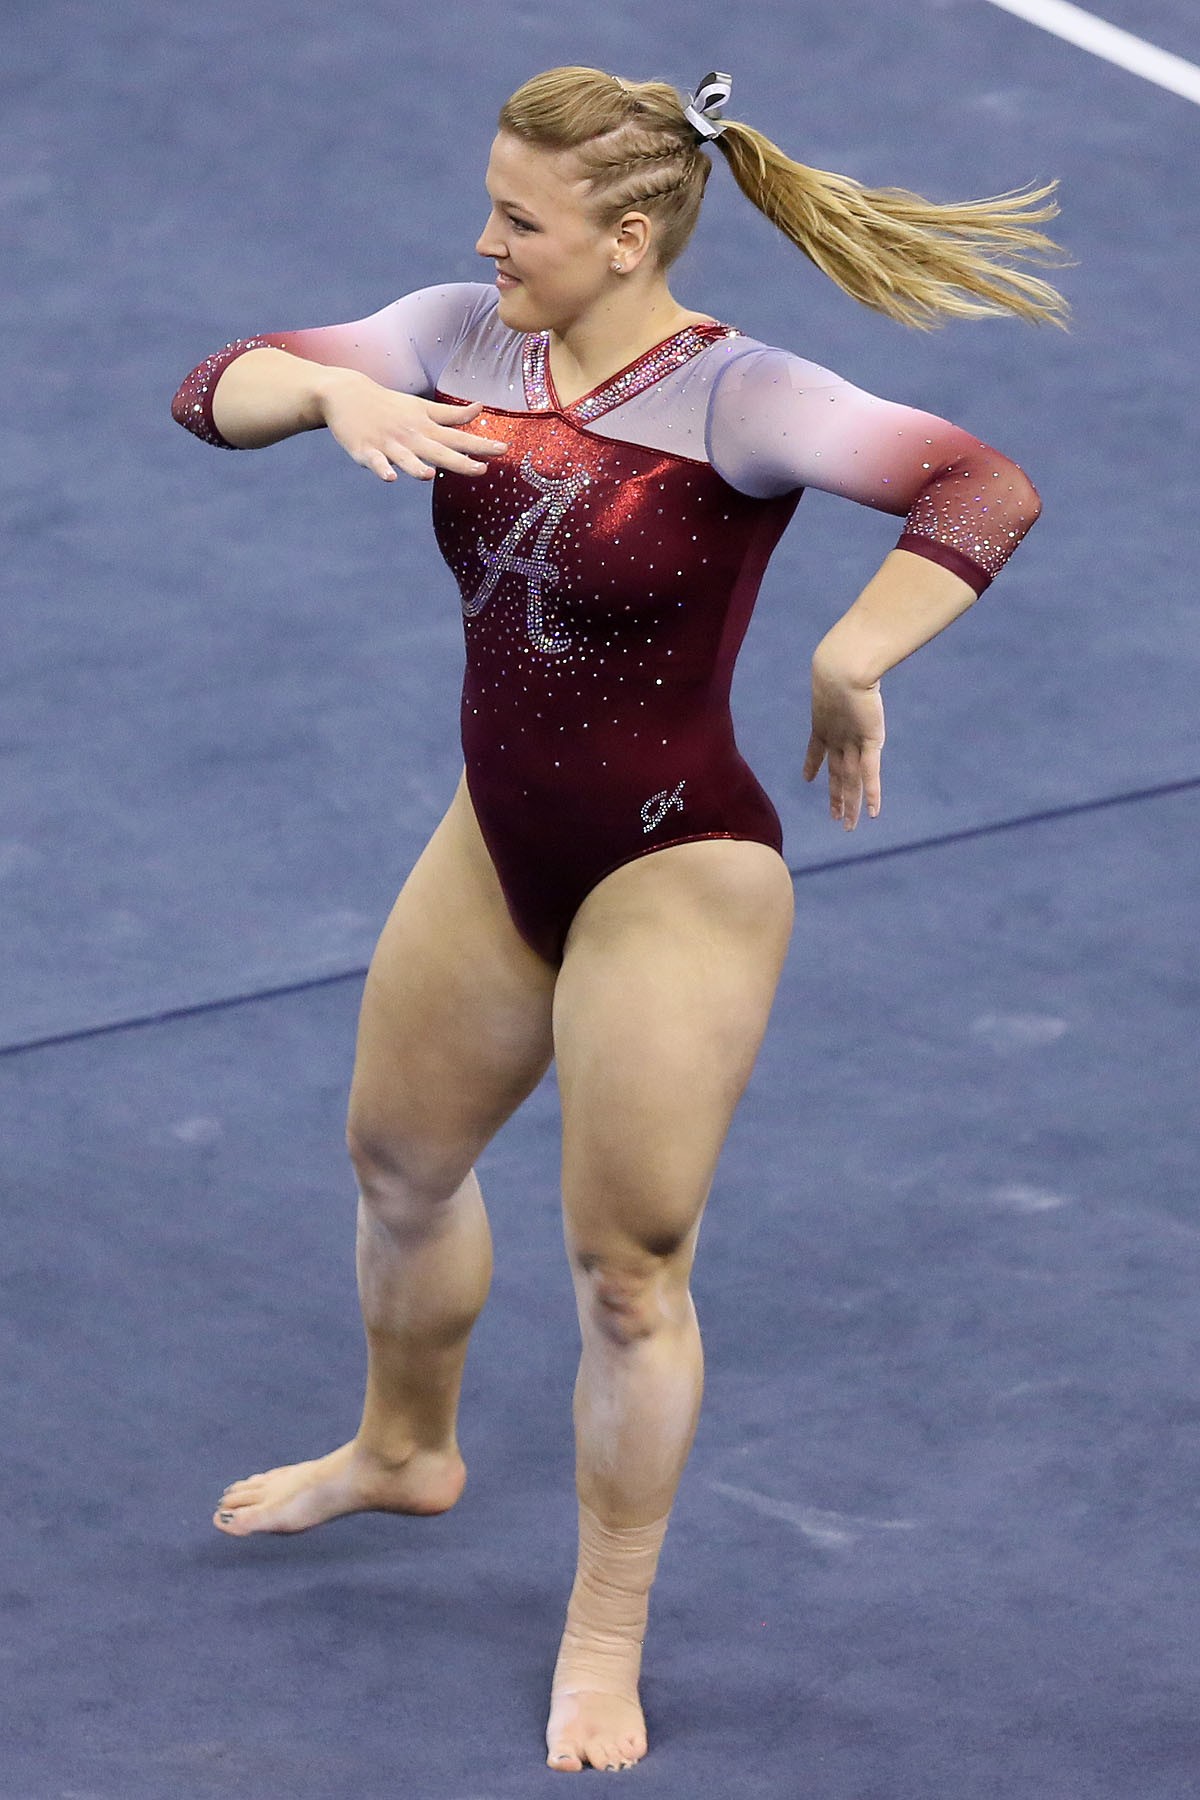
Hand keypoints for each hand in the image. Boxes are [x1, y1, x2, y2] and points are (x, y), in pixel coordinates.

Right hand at [319, 373, 508, 481]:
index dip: (481, 445)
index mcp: (425, 427)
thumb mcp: (421, 407)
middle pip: (438, 451)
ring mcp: (387, 443)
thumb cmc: (389, 404)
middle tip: (482, 470)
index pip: (458, 437)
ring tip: (430, 475)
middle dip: (460, 461)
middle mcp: (410, 436)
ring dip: (417, 466)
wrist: (346, 394)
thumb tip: (480, 408)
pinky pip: (375, 462)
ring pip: (406, 458)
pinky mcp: (365, 450)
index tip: (504, 449)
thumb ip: (451, 414)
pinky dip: (382, 469)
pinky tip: (390, 477)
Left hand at [802, 659, 884, 829]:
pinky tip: (872, 814)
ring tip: (846, 826)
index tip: (808, 779)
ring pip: (850, 781)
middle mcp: (836, 737)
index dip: (812, 765)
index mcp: (823, 721)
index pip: (817, 749)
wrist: (842, 665)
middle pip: (836, 774)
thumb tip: (842, 646)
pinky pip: (870, 775)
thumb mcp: (839, 666)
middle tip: (833, 818)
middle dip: (835, 797)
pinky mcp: (869, 742)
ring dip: (849, 805)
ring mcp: (851, 742)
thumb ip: (843, 665)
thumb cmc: (843, 659)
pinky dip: (871, 795)